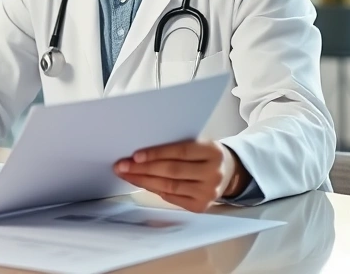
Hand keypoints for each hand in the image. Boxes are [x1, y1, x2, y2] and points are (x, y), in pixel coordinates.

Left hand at [113, 140, 248, 212]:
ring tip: (126, 174)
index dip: (156, 153)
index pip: (180, 152)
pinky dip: (154, 190)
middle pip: (172, 171)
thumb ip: (176, 146)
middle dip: (143, 169)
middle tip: (122, 166)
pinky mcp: (201, 206)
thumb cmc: (203, 154)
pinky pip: (172, 198)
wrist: (227, 173)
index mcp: (212, 151)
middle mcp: (213, 173)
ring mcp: (208, 192)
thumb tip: (141, 152)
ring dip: (143, 180)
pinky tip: (141, 183)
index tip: (135, 155)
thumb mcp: (198, 143)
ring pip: (169, 186)